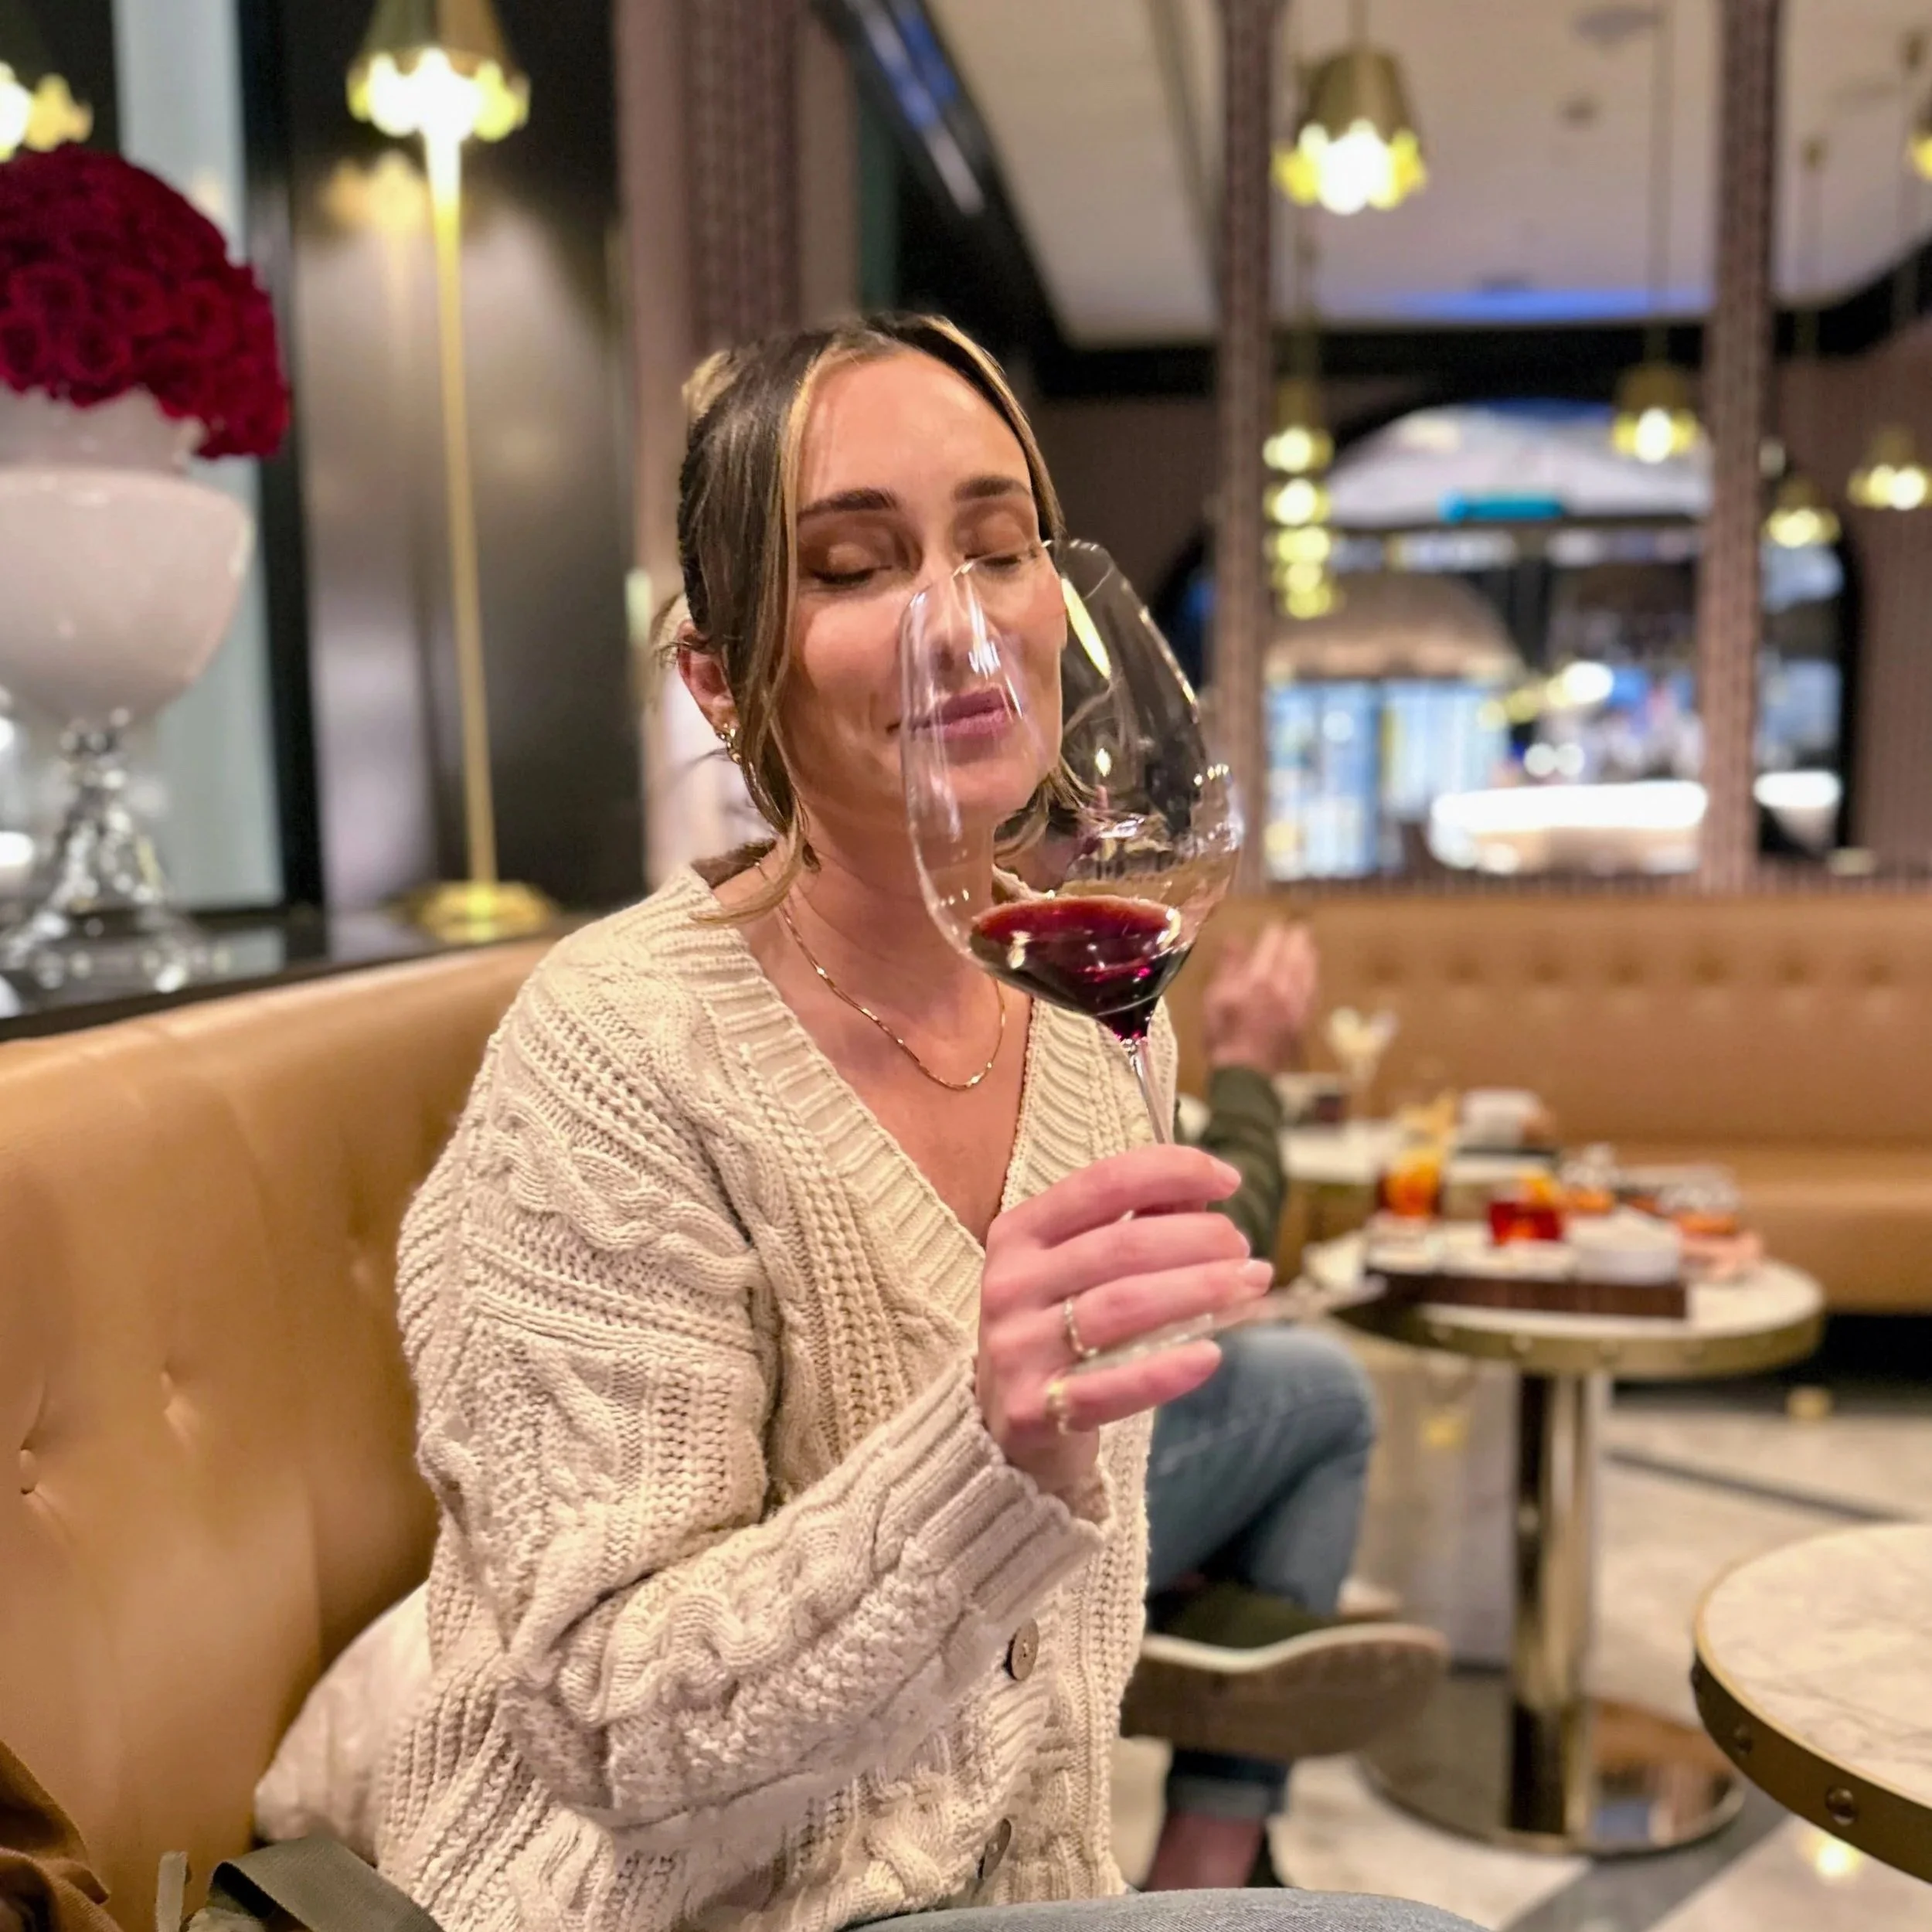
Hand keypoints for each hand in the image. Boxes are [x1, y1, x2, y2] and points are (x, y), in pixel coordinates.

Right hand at [976, 1145, 1272, 1498]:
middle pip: (1122, 1246)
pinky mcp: (1032, 1409)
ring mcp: (1016, 1347)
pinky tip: (1211, 1355)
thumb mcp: (1081, 1264)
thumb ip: (1139, 1219)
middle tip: (1244, 1249)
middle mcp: (1010, 1283)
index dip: (1172, 1171)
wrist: (1008, 1421)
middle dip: (1199, 1239)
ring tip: (1250, 1285)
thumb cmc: (1060, 1324)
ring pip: (1121, 1307)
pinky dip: (1165, 1371)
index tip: (1230, 1180)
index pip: (1102, 1183)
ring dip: (1198, 1291)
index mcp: (1019, 1233)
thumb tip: (1204, 1187)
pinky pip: (1108, 1388)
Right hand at [1201, 922, 1317, 1077]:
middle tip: (1299, 928)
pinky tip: (1312, 976)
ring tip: (1309, 945)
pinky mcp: (1303, 1020)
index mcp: (1258, 979)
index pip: (1271, 948)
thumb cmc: (1223, 1035)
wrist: (1245, 1072)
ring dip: (1308, 957)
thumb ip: (1228, 967)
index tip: (1276, 925)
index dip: (1274, 935)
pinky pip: (1312, 993)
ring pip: (1307, 974)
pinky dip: (1312, 979)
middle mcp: (1282, 988)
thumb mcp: (1215, 998)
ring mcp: (1296, 1005)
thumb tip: (1235, 939)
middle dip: (1296, 941)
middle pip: (1294, 957)